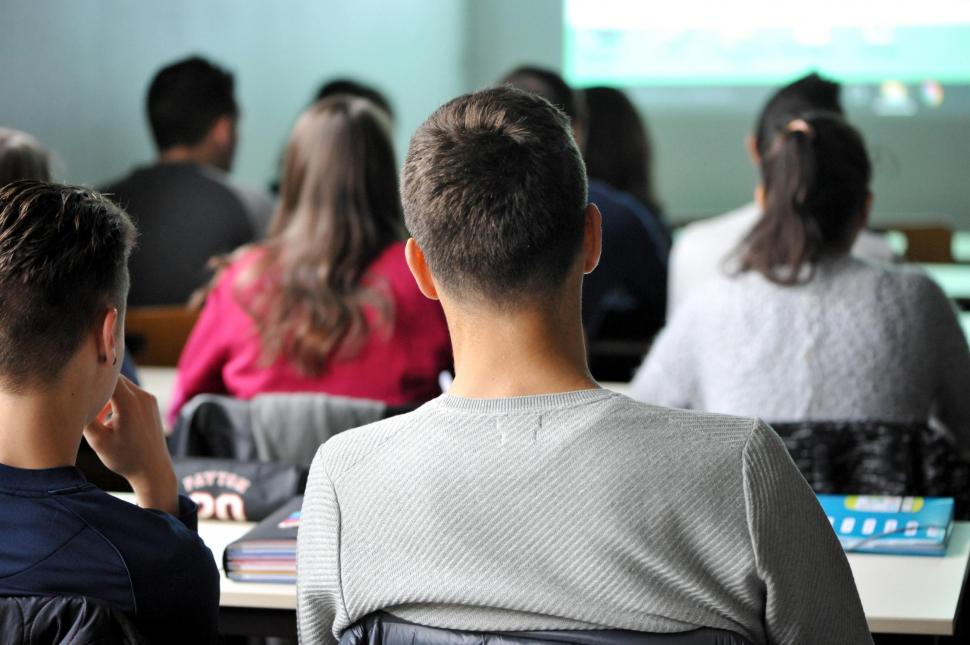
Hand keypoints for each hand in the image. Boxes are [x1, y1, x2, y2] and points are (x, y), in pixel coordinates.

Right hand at [84, 376, 178, 514]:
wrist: (153, 469)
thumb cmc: (125, 458)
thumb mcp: (98, 440)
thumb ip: (85, 417)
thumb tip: (72, 400)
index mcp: (129, 403)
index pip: (106, 375)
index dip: (90, 375)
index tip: (76, 382)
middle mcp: (142, 396)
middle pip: (114, 378)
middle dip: (98, 386)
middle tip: (83, 398)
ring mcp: (149, 399)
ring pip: (122, 385)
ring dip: (107, 394)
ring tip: (97, 415)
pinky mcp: (151, 404)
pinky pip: (131, 393)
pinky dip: (118, 399)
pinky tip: (108, 418)